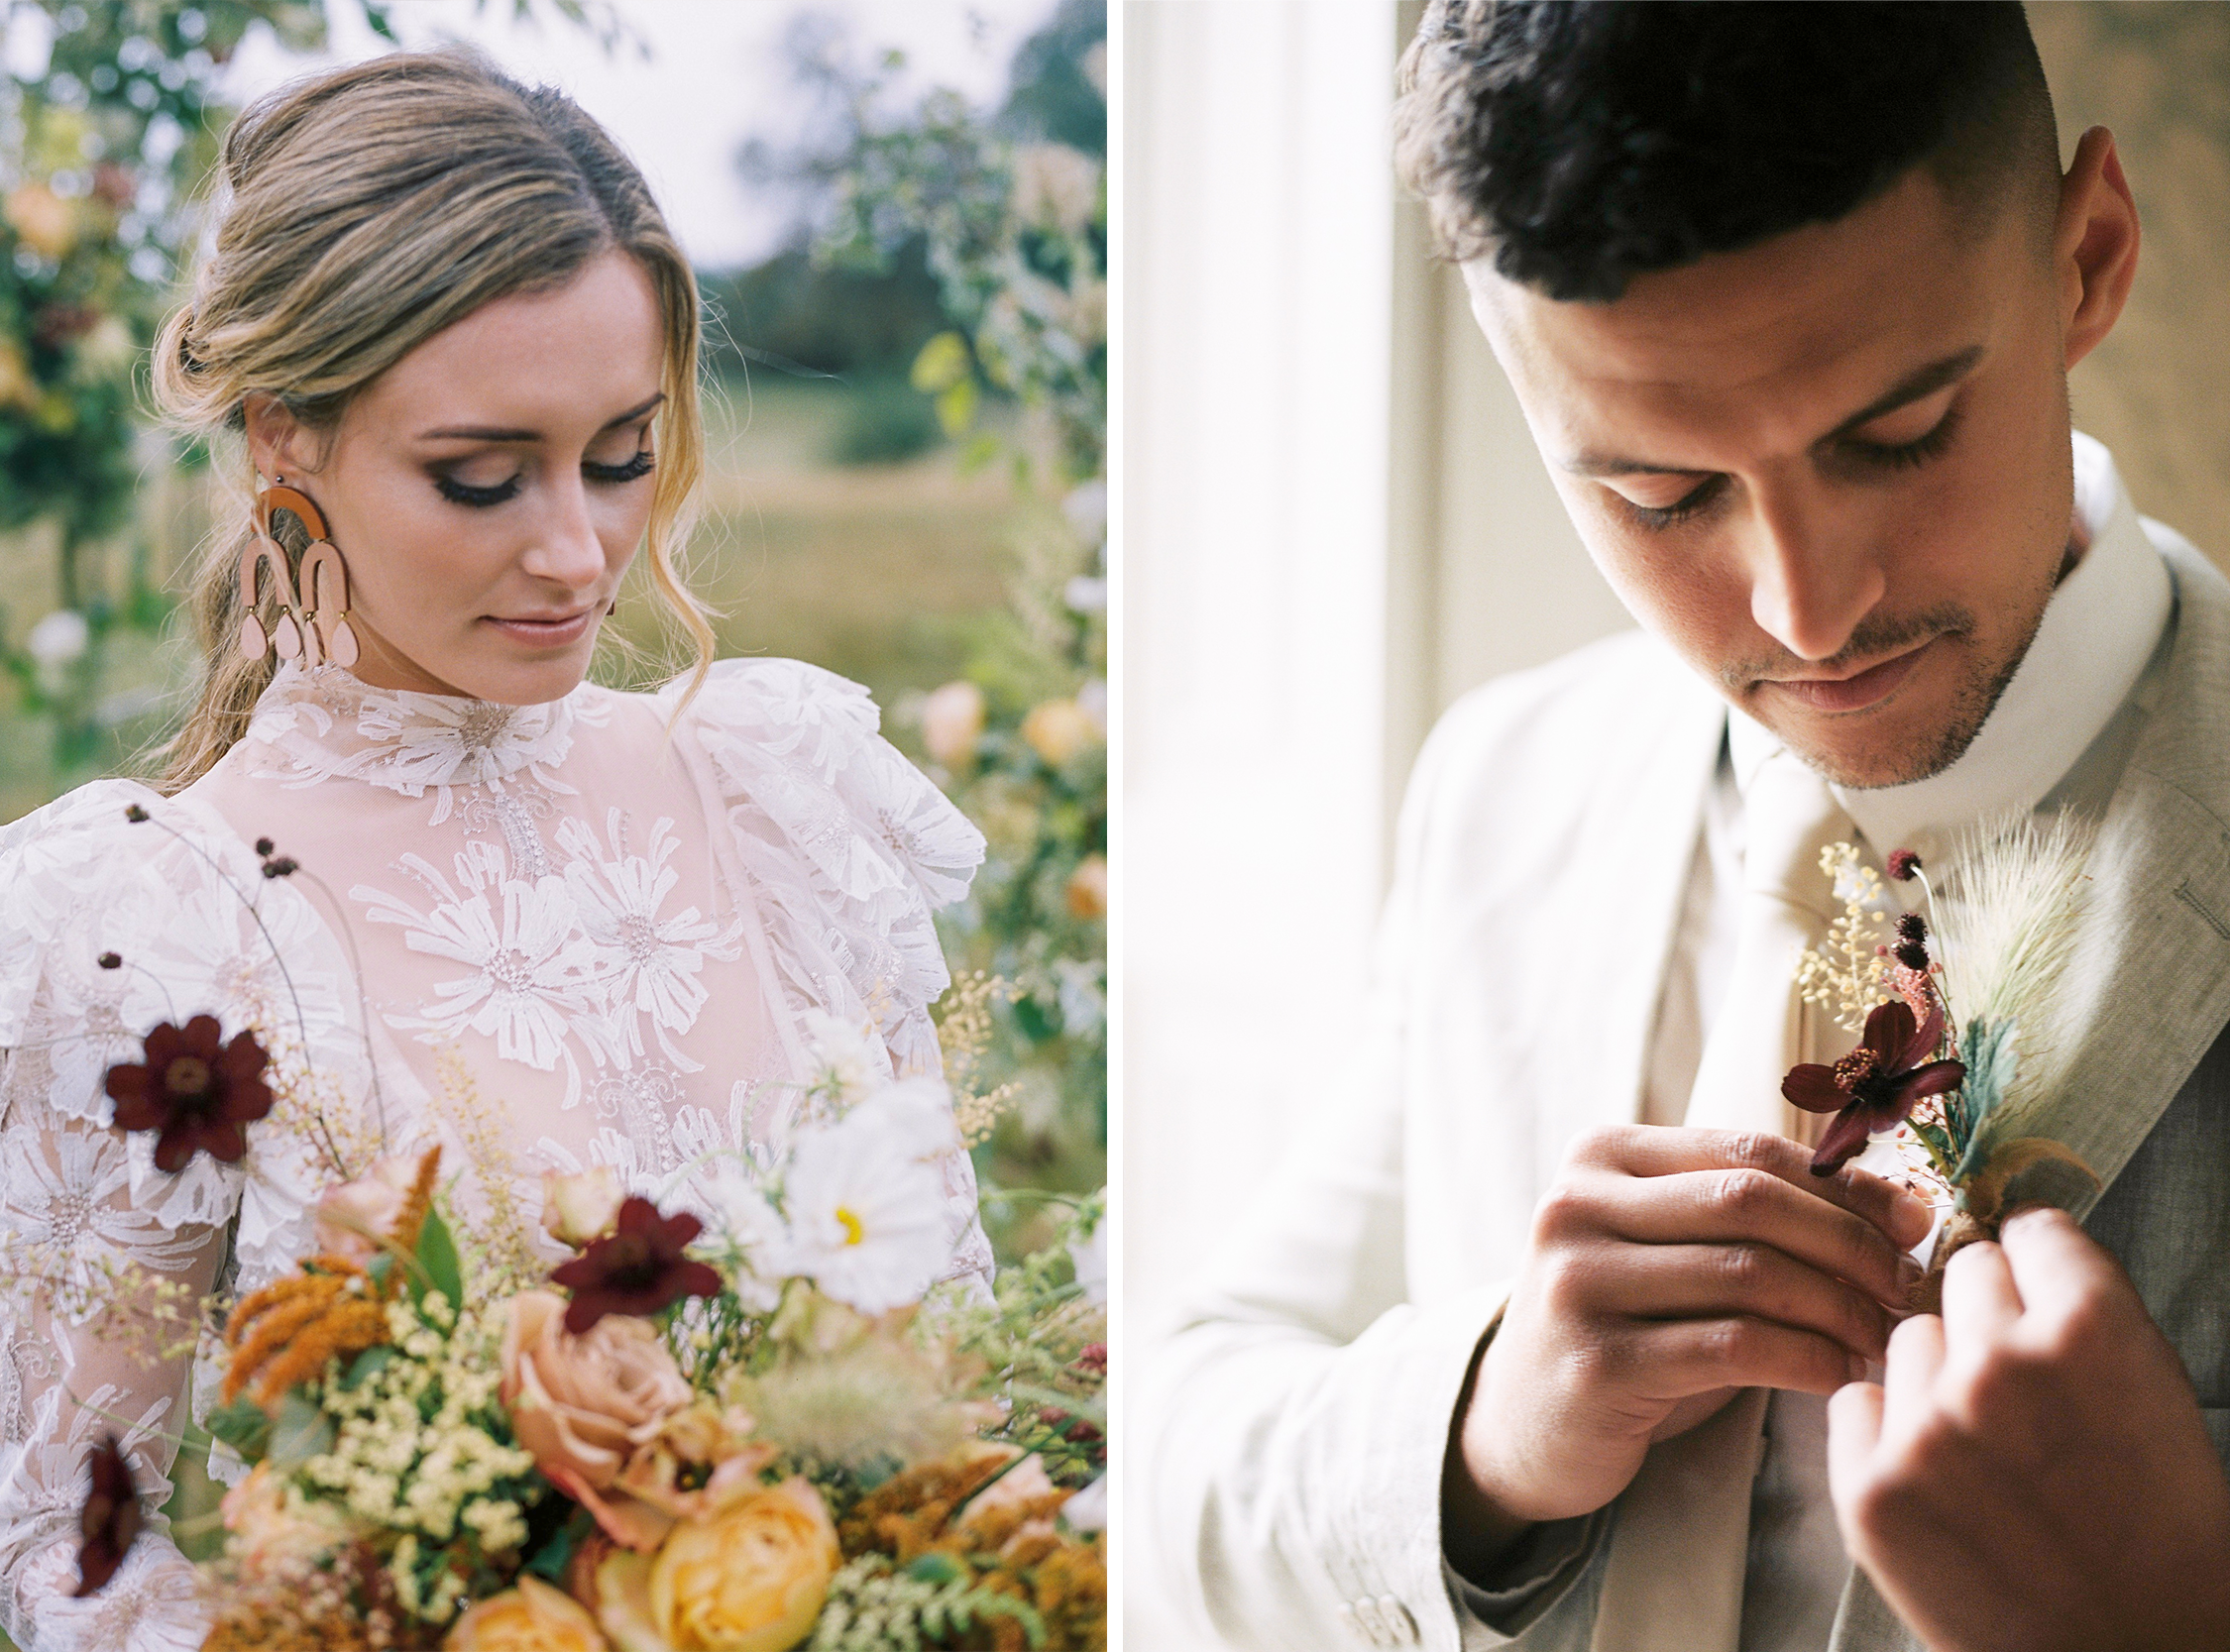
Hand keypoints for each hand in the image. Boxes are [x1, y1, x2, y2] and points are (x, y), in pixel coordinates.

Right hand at [1443, 1125, 1931, 1575]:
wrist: (1526, 1422)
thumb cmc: (1627, 1324)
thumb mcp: (1666, 1246)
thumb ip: (1745, 1211)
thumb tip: (1903, 1205)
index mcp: (1600, 1155)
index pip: (1748, 1148)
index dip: (1845, 1184)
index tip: (1915, 1224)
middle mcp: (1575, 1205)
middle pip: (1751, 1202)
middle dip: (1851, 1243)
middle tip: (1908, 1286)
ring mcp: (1578, 1282)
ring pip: (1750, 1274)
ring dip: (1841, 1307)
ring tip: (1884, 1338)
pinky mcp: (1598, 1363)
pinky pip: (1735, 1347)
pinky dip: (1809, 1359)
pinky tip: (1842, 1377)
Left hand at [1826, 1206, 2229, 1651]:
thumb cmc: (2160, 1530)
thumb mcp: (2154, 1391)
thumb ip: (2081, 1311)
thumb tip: (2014, 1242)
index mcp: (2091, 1330)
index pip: (2028, 1231)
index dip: (2037, 1267)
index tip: (2037, 1290)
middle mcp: (2000, 1366)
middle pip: (1961, 1274)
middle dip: (1989, 1317)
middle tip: (2018, 1386)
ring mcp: (1927, 1428)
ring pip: (1907, 1339)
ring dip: (1937, 1376)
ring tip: (1990, 1450)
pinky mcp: (1871, 1488)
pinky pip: (1856, 1402)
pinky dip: (1887, 1433)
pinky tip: (1940, 1481)